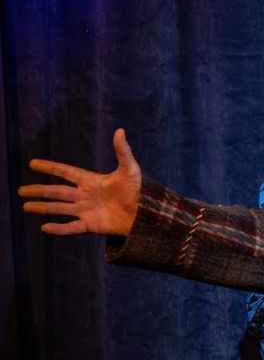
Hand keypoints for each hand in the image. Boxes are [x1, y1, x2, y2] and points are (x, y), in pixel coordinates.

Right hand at [19, 128, 142, 235]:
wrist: (145, 214)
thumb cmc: (139, 190)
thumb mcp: (130, 169)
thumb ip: (123, 151)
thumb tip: (120, 131)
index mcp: (91, 181)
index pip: (65, 172)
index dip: (50, 167)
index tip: (33, 163)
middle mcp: (85, 195)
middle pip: (56, 192)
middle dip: (39, 191)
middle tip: (20, 190)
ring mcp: (87, 210)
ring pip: (59, 208)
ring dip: (43, 208)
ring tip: (25, 206)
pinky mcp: (91, 225)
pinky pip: (71, 227)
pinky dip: (58, 228)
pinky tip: (44, 227)